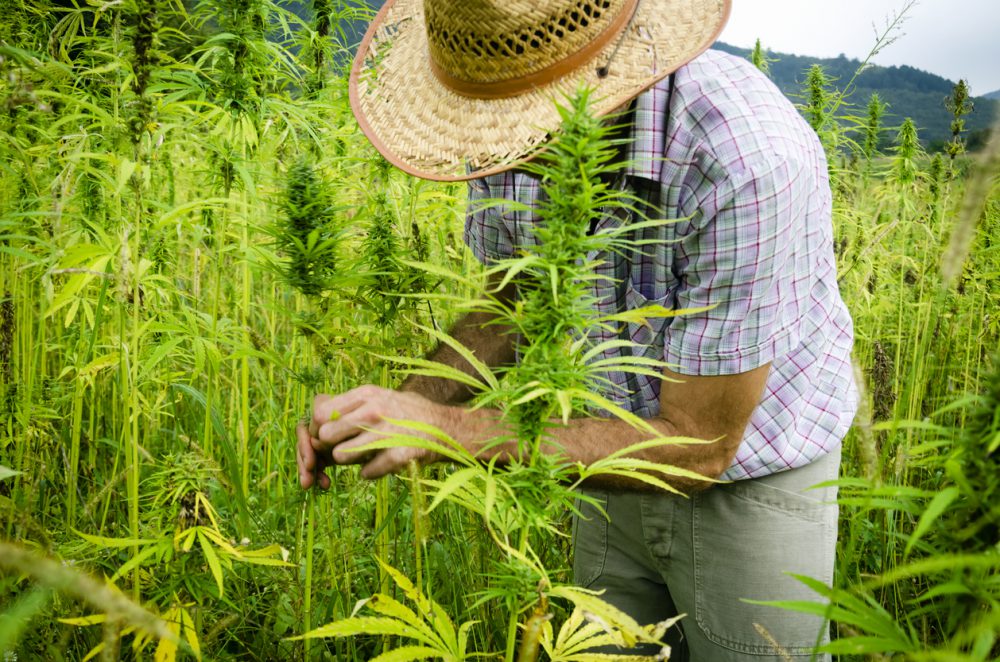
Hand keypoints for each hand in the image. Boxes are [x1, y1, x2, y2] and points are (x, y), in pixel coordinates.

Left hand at [296, 386, 449, 486]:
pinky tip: (381, 464)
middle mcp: (373, 411)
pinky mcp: (397, 456)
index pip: (321, 412)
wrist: (447, 429)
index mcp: (367, 394)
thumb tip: (318, 412)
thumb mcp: (381, 396)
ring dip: (349, 461)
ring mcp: (385, 434)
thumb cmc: (408, 412)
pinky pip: (366, 473)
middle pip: (326, 435)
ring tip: (363, 456)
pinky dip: (370, 472)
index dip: (318, 427)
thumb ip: (352, 404)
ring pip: (341, 456)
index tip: (327, 435)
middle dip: (331, 446)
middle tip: (342, 449)